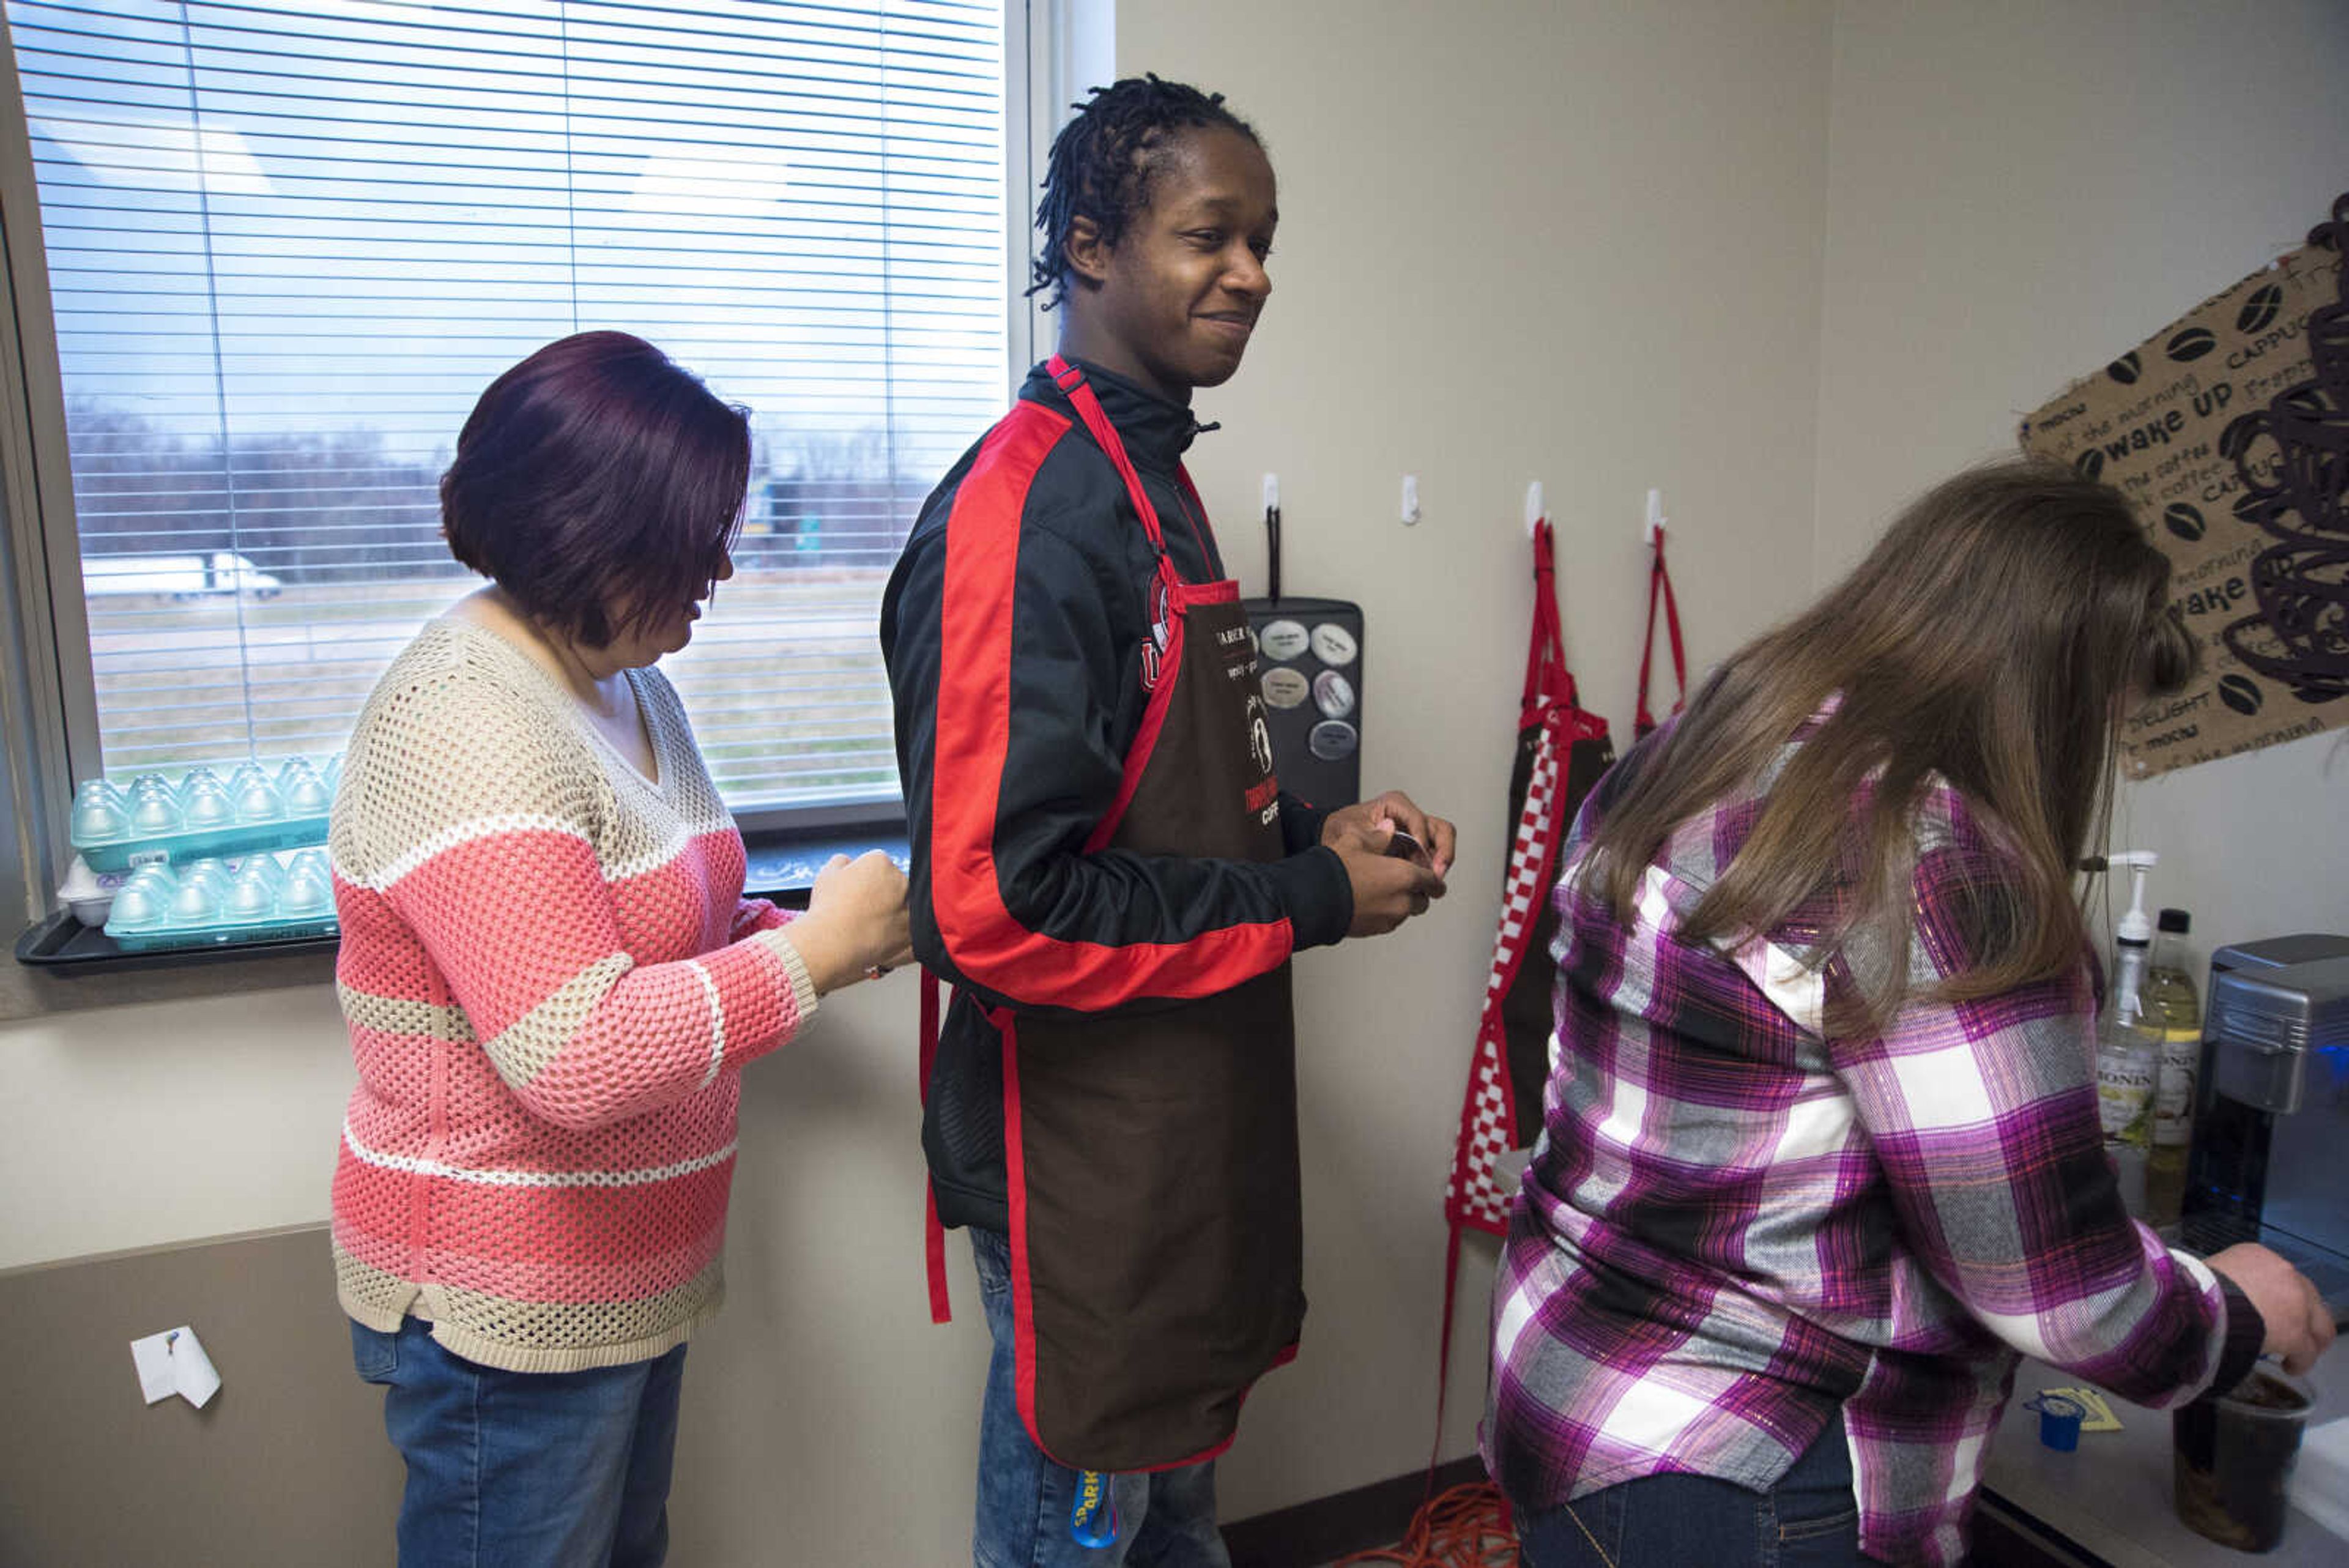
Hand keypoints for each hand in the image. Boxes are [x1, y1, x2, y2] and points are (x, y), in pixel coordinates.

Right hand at [789, 851, 911, 993]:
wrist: (831, 945)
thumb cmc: (827, 909)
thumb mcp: (827, 874)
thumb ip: (842, 862)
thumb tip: (849, 861)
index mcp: (880, 861)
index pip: (879, 865)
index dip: (865, 879)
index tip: (856, 892)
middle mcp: (900, 880)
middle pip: (894, 883)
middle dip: (882, 894)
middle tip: (862, 908)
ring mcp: (909, 906)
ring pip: (902, 906)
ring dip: (891, 912)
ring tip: (867, 924)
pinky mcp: (912, 931)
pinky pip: (907, 929)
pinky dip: (896, 932)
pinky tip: (877, 936)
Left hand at [1322, 789, 1457, 879]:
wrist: (1335, 841)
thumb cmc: (1340, 829)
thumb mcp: (1347, 829)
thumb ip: (1367, 831)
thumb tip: (1389, 830)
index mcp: (1395, 804)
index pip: (1418, 819)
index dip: (1421, 838)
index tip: (1418, 857)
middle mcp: (1409, 816)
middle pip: (1440, 829)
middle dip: (1443, 852)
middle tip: (1436, 873)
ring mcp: (1416, 832)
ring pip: (1443, 842)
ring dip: (1442, 862)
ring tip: (1433, 881)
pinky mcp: (1417, 848)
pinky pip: (1434, 857)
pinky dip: (1433, 870)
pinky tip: (1424, 884)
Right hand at [1326, 819, 1445, 937]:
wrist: (1315, 899)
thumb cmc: (1335, 871)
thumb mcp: (1357, 841)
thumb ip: (1379, 835)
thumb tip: (1388, 828)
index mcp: (1405, 876)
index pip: (1435, 881)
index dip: (1434, 878)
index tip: (1431, 876)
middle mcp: (1403, 900)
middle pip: (1424, 900)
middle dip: (1418, 892)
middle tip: (1406, 882)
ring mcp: (1391, 918)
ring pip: (1407, 912)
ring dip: (1402, 903)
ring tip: (1384, 891)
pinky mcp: (1377, 930)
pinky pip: (1390, 921)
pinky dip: (1387, 913)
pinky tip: (1371, 901)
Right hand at [2207, 1242, 2336, 1375]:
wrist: (2194, 1304)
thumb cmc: (2193, 1290)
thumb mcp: (2211, 1273)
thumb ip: (2229, 1281)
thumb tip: (2226, 1298)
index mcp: (2258, 1255)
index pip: (2282, 1276)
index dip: (2280, 1296)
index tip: (2272, 1309)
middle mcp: (2284, 1272)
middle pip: (2308, 1297)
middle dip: (2303, 1316)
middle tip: (2292, 1332)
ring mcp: (2296, 1302)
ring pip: (2319, 1324)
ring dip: (2309, 1339)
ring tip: (2296, 1353)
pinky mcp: (2296, 1332)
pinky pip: (2307, 1352)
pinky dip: (2300, 1361)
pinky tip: (2289, 1367)